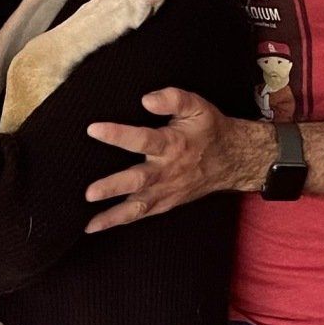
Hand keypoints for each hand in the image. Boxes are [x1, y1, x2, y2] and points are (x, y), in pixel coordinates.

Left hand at [85, 90, 271, 231]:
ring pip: (138, 206)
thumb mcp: (197, 107)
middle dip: (113, 187)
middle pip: (138, 181)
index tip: (93, 129)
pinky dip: (120, 221)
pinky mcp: (165, 202)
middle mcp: (167, 171)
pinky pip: (141, 214)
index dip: (118, 135)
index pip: (143, 140)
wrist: (233, 160)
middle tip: (89, 193)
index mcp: (173, 144)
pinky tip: (97, 226)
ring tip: (90, 224)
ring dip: (113, 215)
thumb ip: (173, 99)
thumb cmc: (209, 130)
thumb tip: (147, 99)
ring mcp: (166, 191)